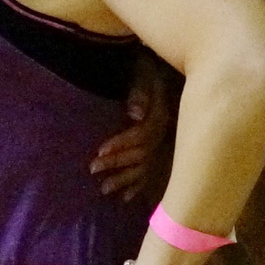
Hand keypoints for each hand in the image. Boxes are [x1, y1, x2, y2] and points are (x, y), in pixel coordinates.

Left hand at [90, 53, 174, 199]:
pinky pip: (154, 172)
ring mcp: (166, 143)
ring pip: (147, 167)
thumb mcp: (145, 71)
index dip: (121, 144)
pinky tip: (127, 197)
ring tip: (104, 189)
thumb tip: (136, 115)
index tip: (99, 151)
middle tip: (93, 170)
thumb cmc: (151, 66)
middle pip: (142, 155)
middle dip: (117, 164)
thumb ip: (141, 91)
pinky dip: (140, 186)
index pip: (142, 136)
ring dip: (125, 179)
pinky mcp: (164, 149)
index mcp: (163, 114)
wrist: (171, 66)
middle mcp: (166, 132)